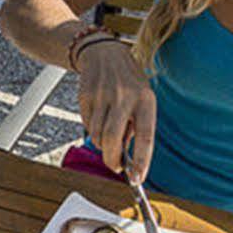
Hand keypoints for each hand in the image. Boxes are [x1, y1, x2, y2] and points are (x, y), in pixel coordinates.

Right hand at [75, 40, 155, 180]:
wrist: (104, 53)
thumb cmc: (128, 82)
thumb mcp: (142, 98)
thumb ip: (137, 125)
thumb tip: (126, 157)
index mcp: (145, 99)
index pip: (145, 136)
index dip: (141, 160)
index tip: (138, 178)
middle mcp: (125, 97)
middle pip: (113, 139)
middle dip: (112, 160)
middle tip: (115, 167)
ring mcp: (103, 96)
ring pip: (98, 136)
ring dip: (102, 143)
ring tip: (109, 132)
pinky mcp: (86, 97)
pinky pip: (87, 126)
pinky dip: (93, 129)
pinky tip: (99, 117)